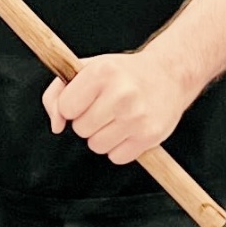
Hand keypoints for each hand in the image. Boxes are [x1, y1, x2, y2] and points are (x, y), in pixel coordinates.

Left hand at [42, 51, 186, 164]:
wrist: (169, 74)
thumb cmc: (121, 73)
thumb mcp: (86, 69)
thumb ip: (57, 93)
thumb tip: (57, 126)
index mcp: (101, 72)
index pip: (65, 108)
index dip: (72, 106)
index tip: (86, 97)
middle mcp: (121, 94)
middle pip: (80, 129)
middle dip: (87, 121)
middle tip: (105, 107)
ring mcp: (137, 116)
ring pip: (97, 146)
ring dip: (102, 136)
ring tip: (117, 118)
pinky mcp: (150, 136)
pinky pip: (117, 157)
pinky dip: (119, 147)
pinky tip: (130, 129)